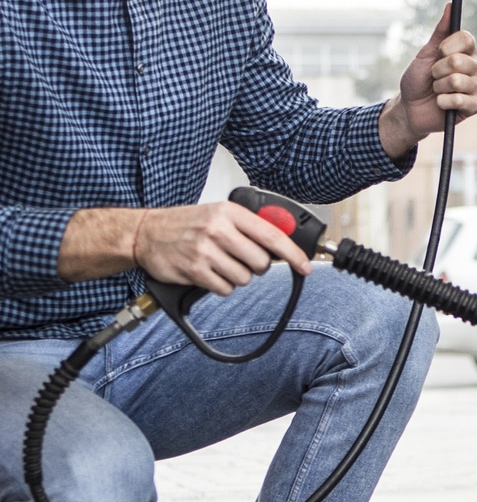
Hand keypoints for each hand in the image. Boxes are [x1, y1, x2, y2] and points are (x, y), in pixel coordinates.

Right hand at [58, 203, 311, 295]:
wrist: (145, 232)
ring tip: (220, 264)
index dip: (294, 254)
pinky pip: (225, 289)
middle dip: (257, 266)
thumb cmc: (187, 224)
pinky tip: (209, 274)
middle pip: (261, 263)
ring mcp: (205, 251)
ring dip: (237, 276)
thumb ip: (250, 227)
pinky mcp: (194, 271)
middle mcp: (218, 230)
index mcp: (229, 213)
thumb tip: (284, 246)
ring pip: (245, 278)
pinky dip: (221, 286)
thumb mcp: (219, 214)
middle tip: (242, 259)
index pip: (272, 236)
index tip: (305, 266)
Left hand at [379, 4, 476, 157]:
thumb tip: (450, 6)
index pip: (467, 38)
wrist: (410, 108)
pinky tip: (442, 104)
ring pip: (456, 81)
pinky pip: (459, 99)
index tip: (438, 53)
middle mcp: (476, 67)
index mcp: (466, 52)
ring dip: (438, 87)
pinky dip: (443, 102)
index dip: (448, 46)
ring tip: (437, 91)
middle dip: (437, 70)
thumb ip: (440, 32)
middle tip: (434, 77)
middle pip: (459, 61)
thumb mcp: (425, 54)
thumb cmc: (418, 80)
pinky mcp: (475, 106)